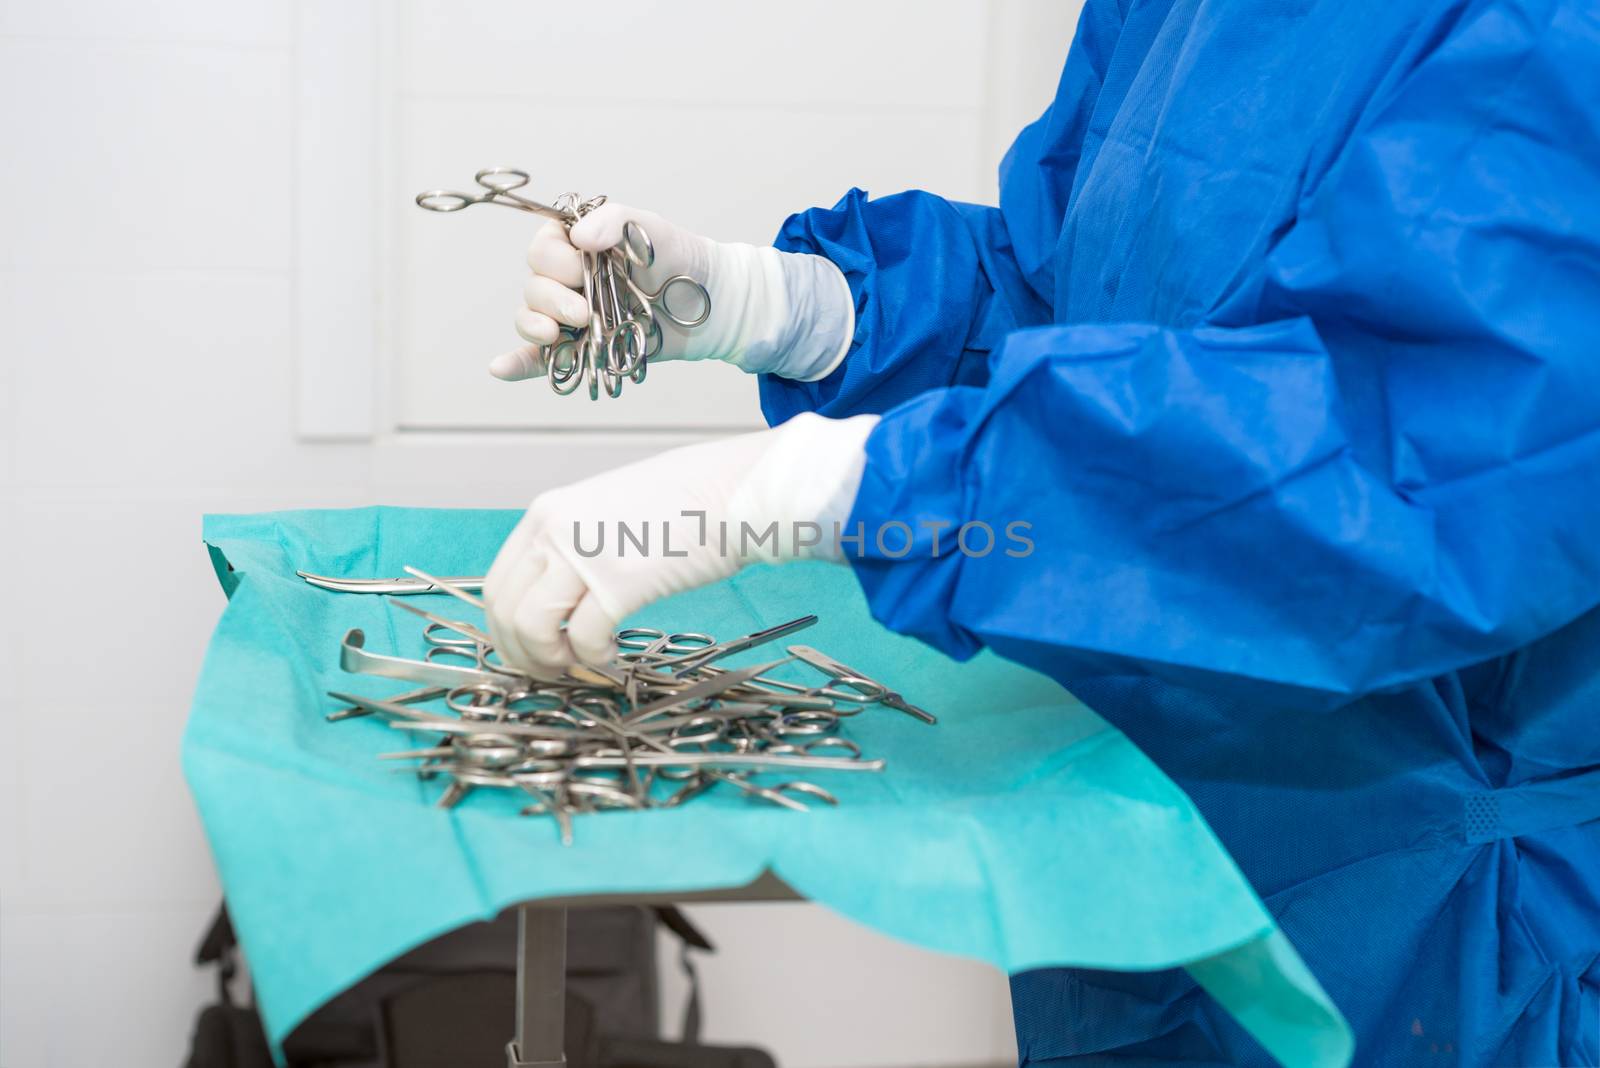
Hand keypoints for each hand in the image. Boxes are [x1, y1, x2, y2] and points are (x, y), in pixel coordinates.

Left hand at [484, 412, 879, 672]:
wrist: (733, 489)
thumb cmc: (684, 500)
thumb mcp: (608, 511)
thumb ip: (574, 544)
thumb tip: (559, 596)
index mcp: (547, 514)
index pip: (497, 584)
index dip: (506, 630)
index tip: (529, 650)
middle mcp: (554, 531)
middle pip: (505, 610)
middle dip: (521, 653)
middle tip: (548, 672)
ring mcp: (583, 556)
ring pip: (532, 628)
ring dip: (550, 660)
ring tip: (580, 667)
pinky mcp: (619, 583)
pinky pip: (585, 640)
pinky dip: (593, 660)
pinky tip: (612, 660)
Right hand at [489, 204, 855, 383]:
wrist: (711, 305)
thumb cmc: (680, 259)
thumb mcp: (649, 228)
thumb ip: (612, 223)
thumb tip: (576, 237)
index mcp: (577, 245)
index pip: (541, 249)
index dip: (555, 261)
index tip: (584, 266)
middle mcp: (568, 280)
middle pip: (532, 286)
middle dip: (554, 299)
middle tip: (588, 311)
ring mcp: (571, 316)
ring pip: (530, 318)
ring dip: (540, 326)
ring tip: (575, 330)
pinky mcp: (580, 347)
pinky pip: (538, 357)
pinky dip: (517, 363)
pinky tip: (501, 368)